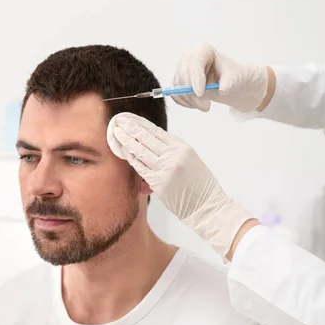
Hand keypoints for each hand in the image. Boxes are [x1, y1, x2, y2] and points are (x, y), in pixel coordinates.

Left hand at [107, 112, 254, 257]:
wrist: (208, 206)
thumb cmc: (200, 185)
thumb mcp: (190, 160)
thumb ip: (173, 151)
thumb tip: (153, 143)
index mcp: (182, 147)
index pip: (157, 131)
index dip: (141, 124)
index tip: (131, 118)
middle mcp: (173, 155)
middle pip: (146, 138)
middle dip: (130, 127)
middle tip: (119, 121)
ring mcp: (165, 169)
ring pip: (141, 151)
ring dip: (126, 141)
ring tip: (117, 133)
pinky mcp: (159, 183)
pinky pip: (141, 168)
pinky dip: (132, 158)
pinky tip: (124, 151)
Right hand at [172, 43, 272, 112]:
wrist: (229, 82)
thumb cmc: (232, 76)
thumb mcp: (235, 78)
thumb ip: (229, 82)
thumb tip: (223, 90)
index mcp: (203, 49)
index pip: (194, 64)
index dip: (195, 79)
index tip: (200, 94)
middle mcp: (188, 56)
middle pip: (183, 76)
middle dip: (193, 94)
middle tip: (206, 107)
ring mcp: (181, 68)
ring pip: (178, 87)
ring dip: (191, 101)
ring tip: (206, 106)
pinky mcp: (177, 80)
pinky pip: (175, 94)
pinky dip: (186, 102)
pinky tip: (197, 104)